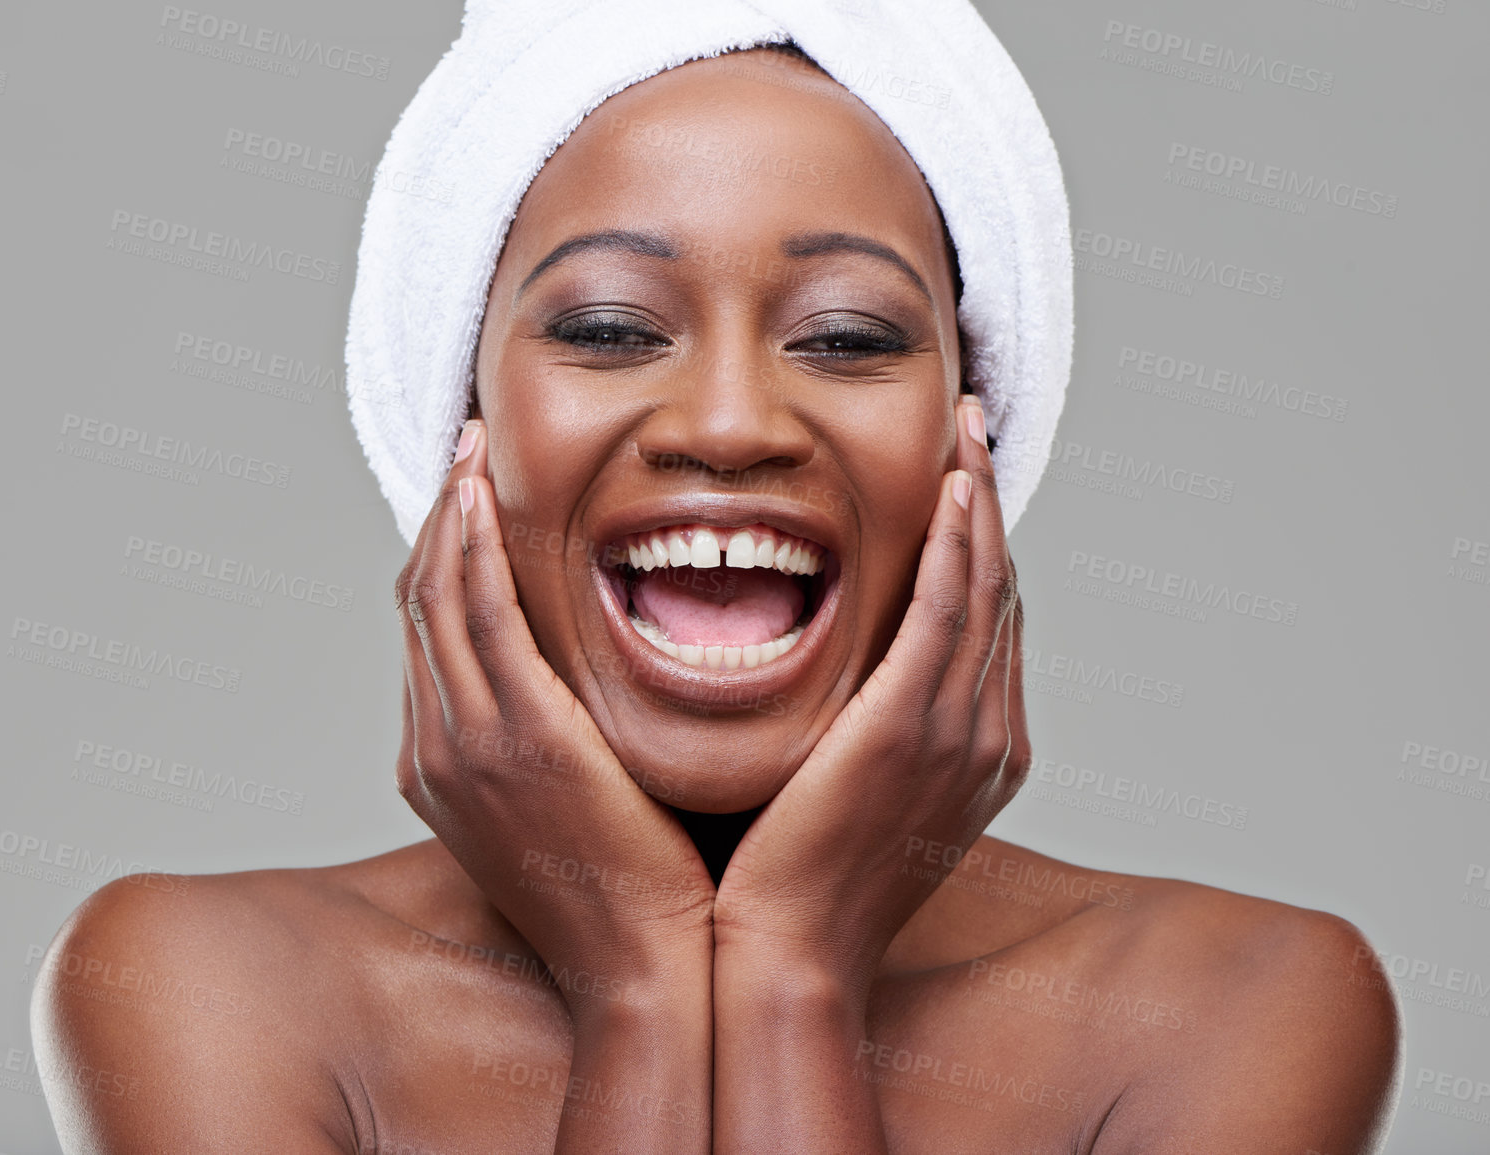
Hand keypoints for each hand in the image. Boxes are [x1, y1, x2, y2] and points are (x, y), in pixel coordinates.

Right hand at [394, 417, 715, 1009]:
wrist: (643, 969)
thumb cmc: (628, 892)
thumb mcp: (565, 809)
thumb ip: (551, 740)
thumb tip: (582, 686)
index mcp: (441, 767)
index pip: (426, 637)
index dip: (438, 560)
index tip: (465, 503)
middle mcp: (437, 748)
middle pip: (417, 606)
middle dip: (435, 523)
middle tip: (463, 457)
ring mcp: (466, 742)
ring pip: (436, 598)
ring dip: (448, 516)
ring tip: (471, 454)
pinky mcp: (517, 734)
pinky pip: (477, 615)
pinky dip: (471, 547)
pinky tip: (482, 496)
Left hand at [713, 394, 1030, 993]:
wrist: (787, 953)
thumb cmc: (796, 877)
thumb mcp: (851, 791)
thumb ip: (866, 726)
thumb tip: (840, 677)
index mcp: (980, 752)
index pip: (989, 625)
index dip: (981, 548)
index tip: (960, 485)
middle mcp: (988, 736)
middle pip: (1001, 594)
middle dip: (989, 508)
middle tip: (973, 433)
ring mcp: (961, 731)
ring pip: (986, 588)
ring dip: (979, 503)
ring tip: (967, 434)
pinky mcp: (914, 724)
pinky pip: (950, 610)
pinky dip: (960, 544)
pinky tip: (954, 489)